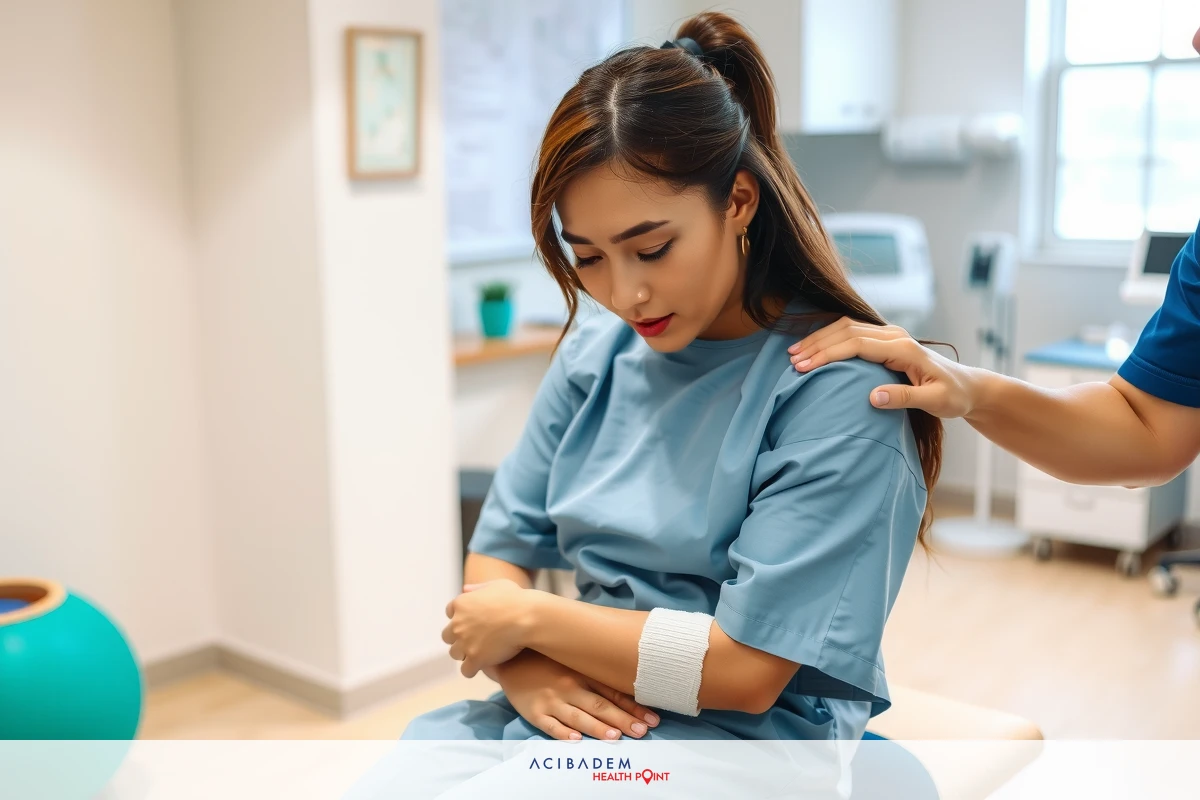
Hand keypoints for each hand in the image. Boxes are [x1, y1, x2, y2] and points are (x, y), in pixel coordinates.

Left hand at [443, 579, 533, 677]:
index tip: (472, 622)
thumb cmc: (516, 600)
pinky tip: (483, 666)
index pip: (450, 612)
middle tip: (475, 640)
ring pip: (455, 653)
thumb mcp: (496, 585)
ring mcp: (464, 642)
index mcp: (461, 603)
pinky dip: (472, 669)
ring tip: (480, 654)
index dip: (461, 617)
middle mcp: (457, 623)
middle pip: (448, 635)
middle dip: (459, 638)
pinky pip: (466, 670)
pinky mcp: (475, 658)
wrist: (528, 617)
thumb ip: (478, 588)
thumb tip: (465, 590)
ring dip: (465, 654)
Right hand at [492, 650, 660, 740]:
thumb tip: (630, 684)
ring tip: (615, 737)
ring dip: (597, 727)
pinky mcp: (534, 711)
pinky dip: (563, 732)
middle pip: (601, 706)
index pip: (613, 693)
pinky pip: (550, 725)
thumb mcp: (575, 662)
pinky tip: (575, 739)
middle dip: (623, 720)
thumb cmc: (549, 662)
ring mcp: (552, 700)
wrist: (512, 657)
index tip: (652, 718)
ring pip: (579, 716)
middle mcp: (570, 687)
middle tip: (643, 732)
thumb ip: (598, 674)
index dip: (634, 707)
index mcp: (584, 674)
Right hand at [787, 317, 977, 418]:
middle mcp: (895, 335)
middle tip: (792, 360)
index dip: (828, 354)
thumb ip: (904, 398)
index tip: (804, 367)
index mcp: (903, 348)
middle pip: (846, 330)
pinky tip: (815, 347)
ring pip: (846, 327)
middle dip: (817, 344)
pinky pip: (852, 331)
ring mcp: (890, 335)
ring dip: (820, 339)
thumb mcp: (935, 402)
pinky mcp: (886, 340)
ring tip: (796, 353)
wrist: (967, 385)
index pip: (856, 344)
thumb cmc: (952, 396)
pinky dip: (830, 338)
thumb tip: (872, 398)